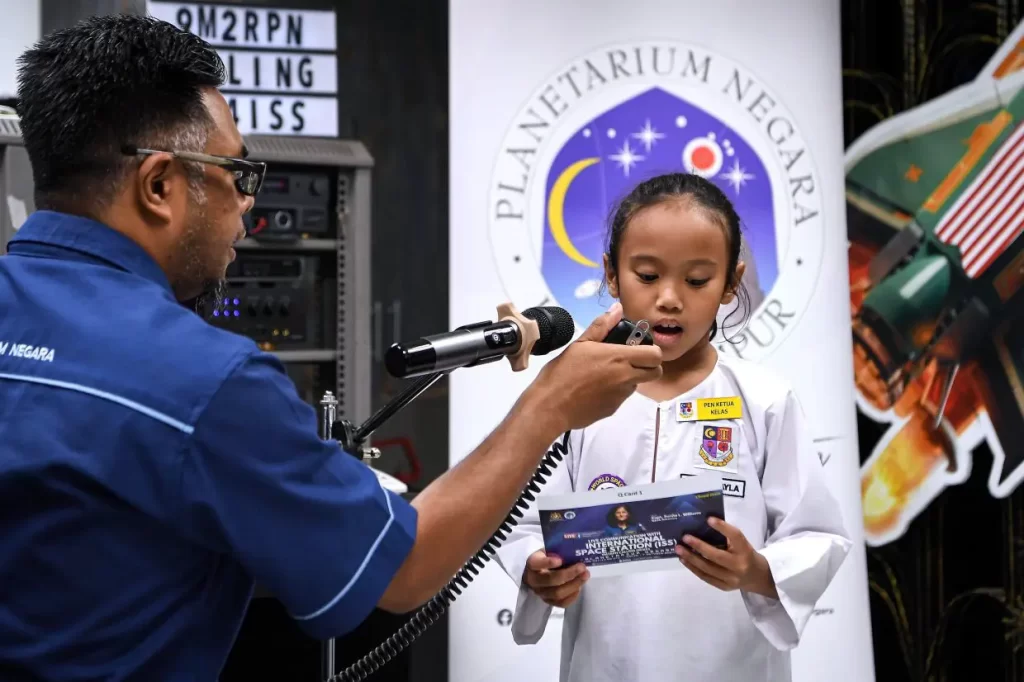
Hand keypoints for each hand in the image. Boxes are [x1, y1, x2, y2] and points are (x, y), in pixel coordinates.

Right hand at [523, 550, 588, 607]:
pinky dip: (573, 595)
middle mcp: (534, 580)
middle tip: (582, 567)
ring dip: (574, 584)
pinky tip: (580, 587)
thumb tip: (576, 552)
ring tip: (585, 575)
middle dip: (569, 574)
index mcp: (532, 564)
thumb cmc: (548, 558)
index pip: (536, 563)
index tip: (560, 559)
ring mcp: (541, 593)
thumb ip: (559, 552)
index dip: (548, 562)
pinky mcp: (549, 602)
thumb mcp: (550, 551)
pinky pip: (562, 603)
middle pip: (550, 580)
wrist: (540, 573)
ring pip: (557, 593)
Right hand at [524, 303, 662, 431]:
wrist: (550, 407)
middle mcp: (625, 377)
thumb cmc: (562, 373)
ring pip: (638, 384)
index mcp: (618, 358)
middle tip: (630, 360)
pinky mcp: (613, 409)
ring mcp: (621, 396)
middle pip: (654, 372)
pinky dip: (615, 391)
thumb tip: (617, 309)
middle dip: (648, 365)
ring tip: (605, 374)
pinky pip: (622, 397)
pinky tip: (595, 388)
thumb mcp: (580, 344)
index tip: (640, 347)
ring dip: (630, 377)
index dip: (651, 350)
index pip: (655, 355)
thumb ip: (602, 326)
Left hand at [675, 517, 778, 598]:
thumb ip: (726, 536)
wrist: (758, 577)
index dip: (722, 527)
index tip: (708, 519)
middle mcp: (739, 566)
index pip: (735, 537)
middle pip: (717, 556)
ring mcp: (731, 579)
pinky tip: (684, 560)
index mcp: (746, 550)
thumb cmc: (745, 554)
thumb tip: (702, 524)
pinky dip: (693, 568)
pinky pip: (706, 577)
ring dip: (691, 558)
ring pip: (708, 568)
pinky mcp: (724, 587)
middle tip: (684, 537)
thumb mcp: (742, 543)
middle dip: (699, 546)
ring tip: (679, 549)